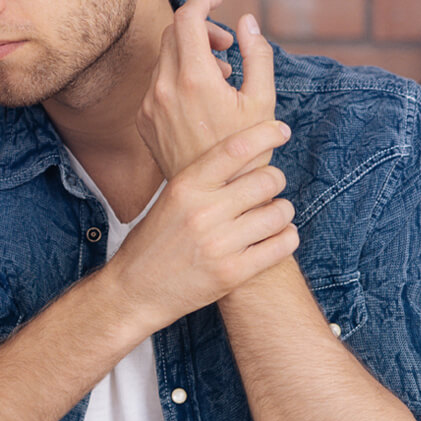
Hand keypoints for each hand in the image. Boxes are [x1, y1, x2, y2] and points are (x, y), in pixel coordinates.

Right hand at [104, 120, 298, 330]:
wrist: (133, 290)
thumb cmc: (154, 240)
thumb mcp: (169, 199)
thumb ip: (203, 178)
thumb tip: (243, 150)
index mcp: (185, 187)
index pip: (235, 148)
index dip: (265, 134)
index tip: (282, 130)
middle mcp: (202, 212)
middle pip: (267, 180)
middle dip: (275, 180)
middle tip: (270, 186)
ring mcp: (219, 244)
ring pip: (280, 213)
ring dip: (282, 212)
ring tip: (273, 215)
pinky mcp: (233, 273)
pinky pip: (281, 245)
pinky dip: (287, 237)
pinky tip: (278, 236)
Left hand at [139, 0, 276, 180]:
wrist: (214, 195)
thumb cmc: (246, 150)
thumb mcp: (262, 100)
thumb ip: (256, 54)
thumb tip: (246, 21)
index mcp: (194, 78)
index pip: (187, 18)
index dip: (204, 0)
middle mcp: (164, 88)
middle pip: (174, 33)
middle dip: (201, 28)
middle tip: (226, 46)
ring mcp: (149, 104)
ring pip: (164, 57)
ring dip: (190, 54)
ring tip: (220, 76)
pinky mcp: (143, 118)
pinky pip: (156, 82)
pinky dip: (177, 76)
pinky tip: (200, 99)